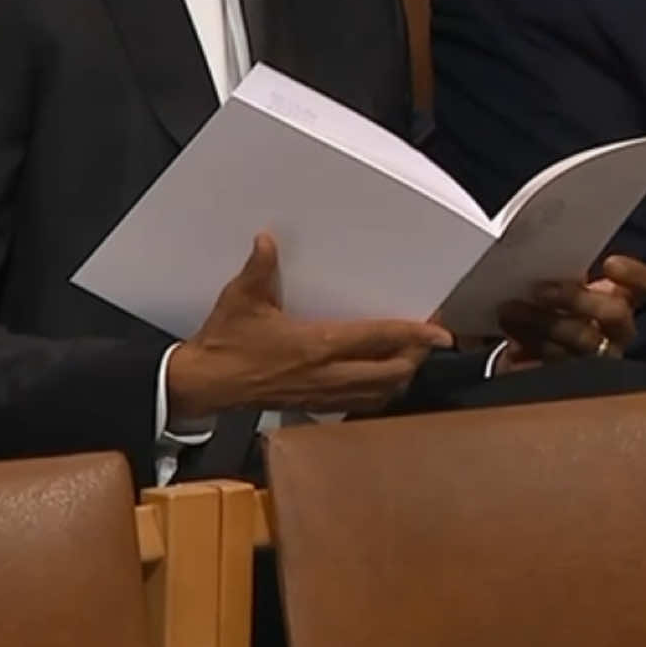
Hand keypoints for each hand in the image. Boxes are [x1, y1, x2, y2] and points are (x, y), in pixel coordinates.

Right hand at [167, 233, 453, 419]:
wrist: (204, 385)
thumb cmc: (225, 342)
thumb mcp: (241, 298)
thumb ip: (260, 268)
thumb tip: (267, 239)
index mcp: (316, 345)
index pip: (378, 339)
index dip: (414, 335)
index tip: (441, 332)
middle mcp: (326, 374)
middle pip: (390, 373)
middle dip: (416, 357)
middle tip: (429, 339)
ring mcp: (322, 395)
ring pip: (378, 394)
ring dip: (400, 377)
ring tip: (411, 357)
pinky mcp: (313, 406)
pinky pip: (359, 405)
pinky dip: (378, 393)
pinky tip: (380, 380)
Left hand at [494, 254, 645, 372]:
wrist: (520, 356)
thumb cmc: (543, 310)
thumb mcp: (554, 288)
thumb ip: (558, 273)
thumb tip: (538, 256)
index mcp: (617, 299)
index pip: (645, 286)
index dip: (635, 275)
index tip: (609, 264)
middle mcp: (615, 332)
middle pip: (615, 313)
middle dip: (577, 298)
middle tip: (539, 290)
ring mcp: (596, 361)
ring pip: (582, 342)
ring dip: (542, 324)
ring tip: (510, 311)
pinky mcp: (568, 383)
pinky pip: (555, 367)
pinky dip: (530, 355)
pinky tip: (512, 349)